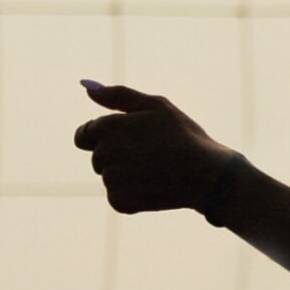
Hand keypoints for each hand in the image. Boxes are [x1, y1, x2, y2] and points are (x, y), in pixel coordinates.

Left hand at [73, 82, 232, 214]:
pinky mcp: (120, 201)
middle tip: (149, 153)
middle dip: (117, 154)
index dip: (101, 136)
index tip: (124, 139)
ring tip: (155, 170)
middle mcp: (104, 153)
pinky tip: (153, 186)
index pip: (83, 135)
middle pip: (98, 157)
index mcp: (108, 127)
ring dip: (125, 174)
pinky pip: (117, 196)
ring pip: (109, 176)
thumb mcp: (155, 106)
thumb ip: (118, 96)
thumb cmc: (183, 136)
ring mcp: (111, 179)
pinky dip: (131, 194)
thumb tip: (87, 89)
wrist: (206, 175)